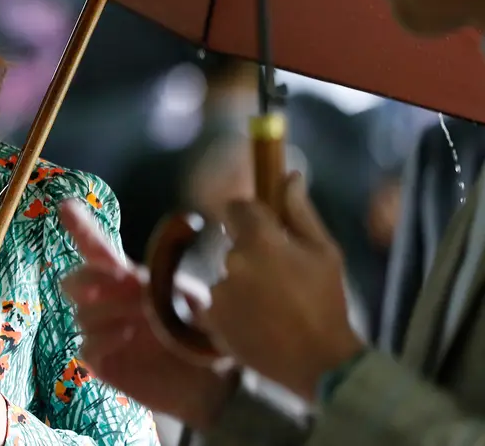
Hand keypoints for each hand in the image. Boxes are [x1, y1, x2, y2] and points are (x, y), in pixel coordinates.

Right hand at [59, 199, 234, 429]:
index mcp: (130, 280)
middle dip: (88, 279)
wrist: (215, 383)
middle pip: (75, 281)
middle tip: (114, 281)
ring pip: (83, 315)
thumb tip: (143, 266)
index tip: (66, 206)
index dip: (80, 228)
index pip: (97, 251)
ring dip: (108, 313)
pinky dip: (103, 339)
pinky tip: (128, 338)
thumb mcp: (190, 299)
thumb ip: (162, 282)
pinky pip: (86, 346)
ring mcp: (104, 332)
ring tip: (139, 322)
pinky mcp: (102, 361)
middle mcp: (111, 303)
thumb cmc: (205, 335)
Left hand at [202, 173, 364, 399]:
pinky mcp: (210, 319)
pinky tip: (256, 322)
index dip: (247, 214)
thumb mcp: (325, 252)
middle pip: (232, 246)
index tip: (261, 226)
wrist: (318, 361)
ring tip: (270, 307)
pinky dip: (231, 310)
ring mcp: (217, 292)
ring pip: (226, 276)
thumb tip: (290, 176)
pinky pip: (216, 304)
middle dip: (251, 254)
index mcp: (259, 241)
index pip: (235, 208)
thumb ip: (300, 212)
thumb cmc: (327, 301)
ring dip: (241, 284)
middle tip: (278, 278)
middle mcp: (230, 262)